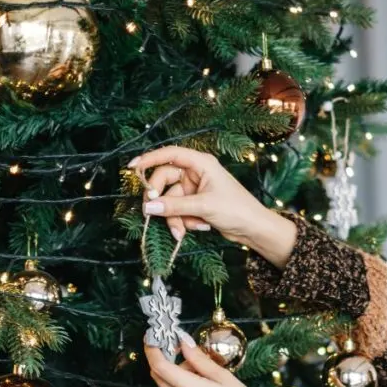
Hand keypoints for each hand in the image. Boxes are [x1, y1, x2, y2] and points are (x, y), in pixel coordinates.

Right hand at [128, 146, 269, 244]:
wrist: (254, 229)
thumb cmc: (236, 210)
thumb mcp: (204, 206)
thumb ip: (175, 206)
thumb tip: (148, 206)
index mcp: (201, 163)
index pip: (170, 154)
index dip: (150, 158)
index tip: (132, 168)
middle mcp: (196, 173)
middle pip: (164, 180)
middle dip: (161, 200)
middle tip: (152, 213)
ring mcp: (195, 189)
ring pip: (170, 200)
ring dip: (173, 217)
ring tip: (181, 232)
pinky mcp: (195, 204)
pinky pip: (179, 210)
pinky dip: (184, 221)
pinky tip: (200, 228)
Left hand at [144, 336, 307, 386]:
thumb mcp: (224, 378)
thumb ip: (200, 360)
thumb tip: (184, 344)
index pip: (158, 365)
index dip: (152, 349)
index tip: (153, 337)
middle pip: (158, 376)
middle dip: (165, 359)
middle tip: (183, 350)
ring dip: (176, 374)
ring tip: (202, 371)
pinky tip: (202, 386)